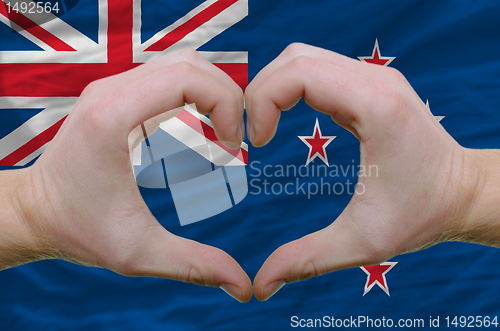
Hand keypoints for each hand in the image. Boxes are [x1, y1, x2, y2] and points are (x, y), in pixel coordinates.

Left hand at [2, 49, 251, 302]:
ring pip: (182, 65)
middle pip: (191, 64)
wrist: (35, 213)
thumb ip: (194, 265)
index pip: (188, 77)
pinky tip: (203, 129)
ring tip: (223, 134)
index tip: (233, 146)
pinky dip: (196, 95)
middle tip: (235, 141)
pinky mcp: (118, 95)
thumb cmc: (78, 229)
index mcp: (114, 115)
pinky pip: (169, 77)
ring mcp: (113, 88)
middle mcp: (112, 90)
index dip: (226, 105)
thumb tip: (243, 286)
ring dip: (213, 93)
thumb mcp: (138, 253)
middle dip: (227, 97)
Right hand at [245, 43, 489, 300]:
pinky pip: (317, 68)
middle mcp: (374, 80)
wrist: (464, 193)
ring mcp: (373, 77)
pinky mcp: (369, 84)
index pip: (298, 73)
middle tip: (251, 136)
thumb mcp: (363, 241)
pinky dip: (290, 87)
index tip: (257, 144)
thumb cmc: (423, 214)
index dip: (262, 102)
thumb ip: (307, 260)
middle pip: (294, 58)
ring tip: (263, 128)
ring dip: (273, 88)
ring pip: (302, 58)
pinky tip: (284, 119)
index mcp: (375, 106)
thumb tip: (260, 286)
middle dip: (259, 92)